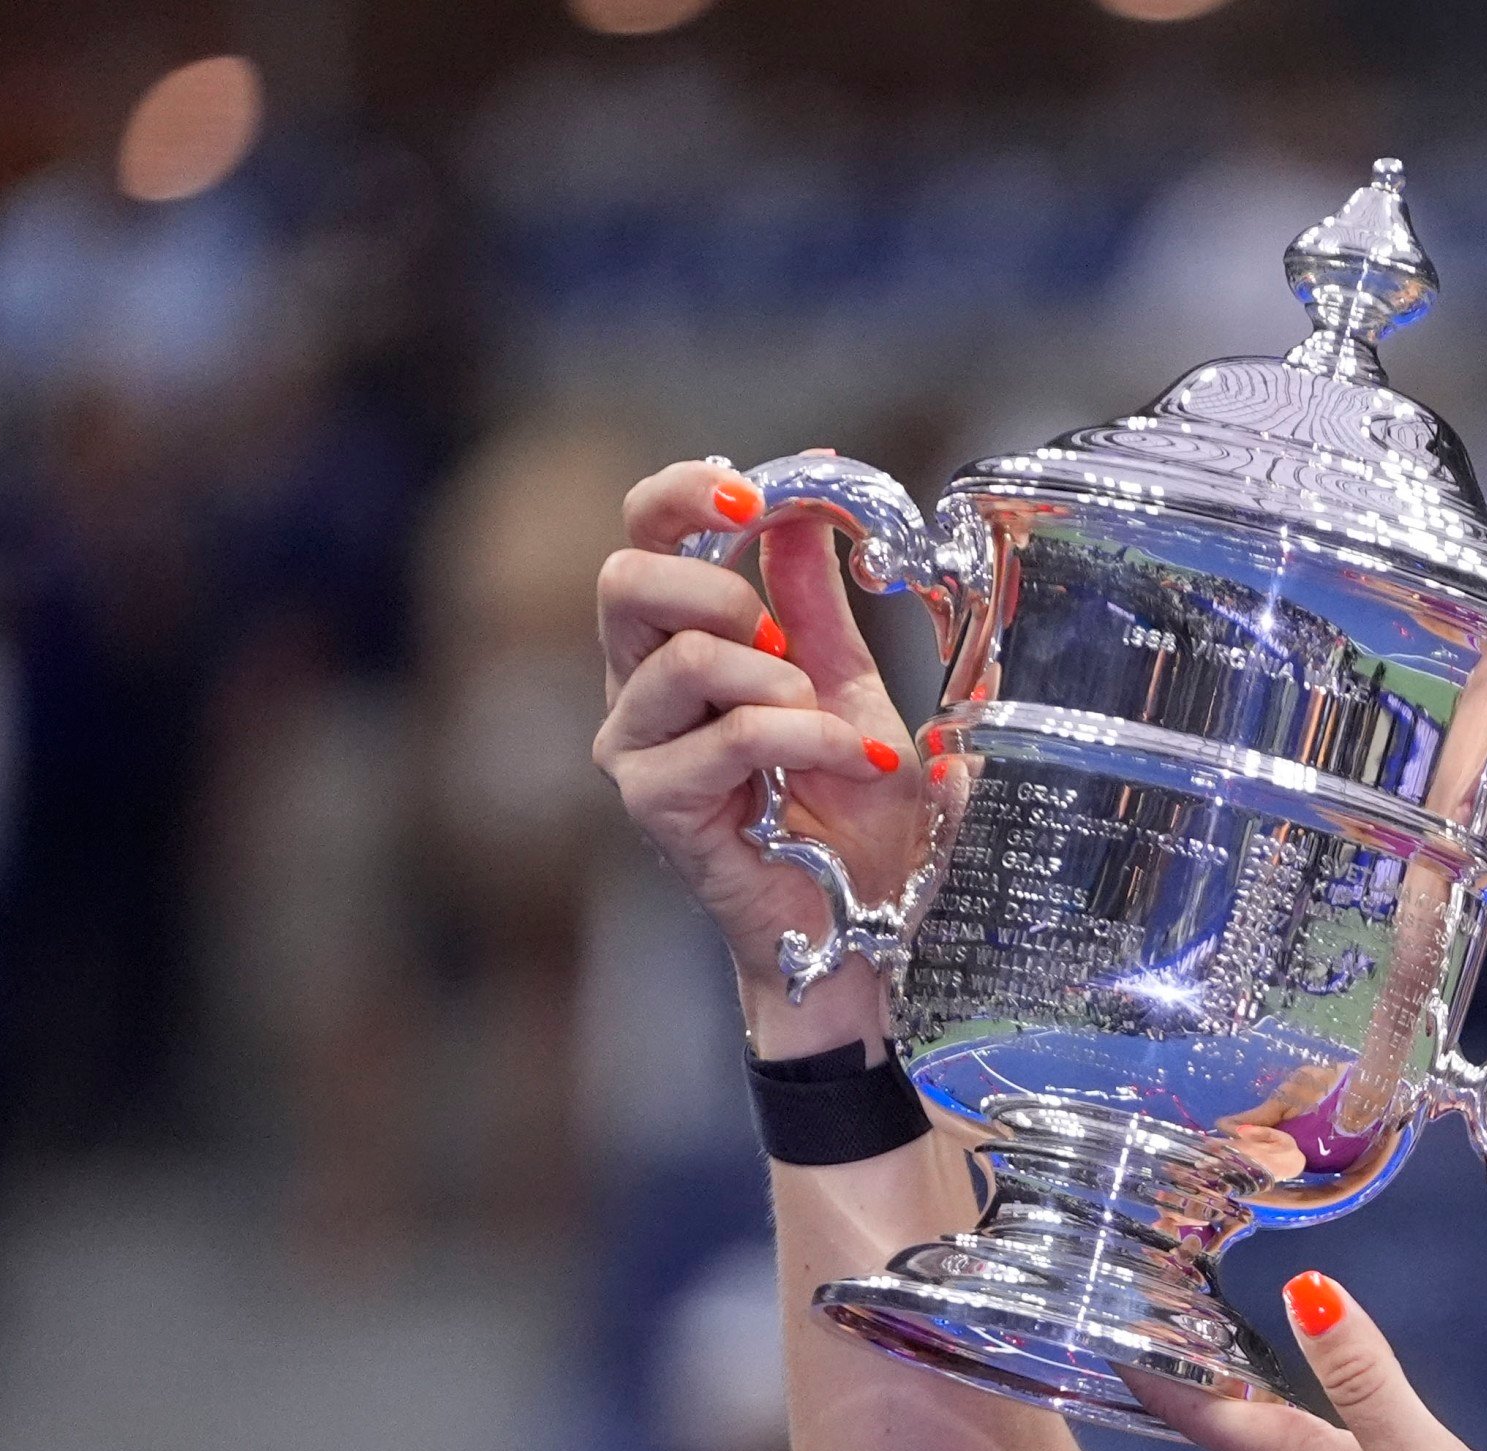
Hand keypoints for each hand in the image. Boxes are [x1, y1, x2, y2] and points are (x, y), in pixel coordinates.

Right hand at [593, 458, 931, 1052]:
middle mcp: (637, 687)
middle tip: (783, 634)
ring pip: (682, 657)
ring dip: (780, 679)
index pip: (643, 536)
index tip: (756, 490)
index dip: (686, 495)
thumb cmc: (848, 820)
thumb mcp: (849, 688)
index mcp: (676, 643)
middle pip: (624, 577)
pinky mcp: (654, 802)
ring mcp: (634, 746)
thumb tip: (805, 508)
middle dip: (719, 585)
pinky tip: (863, 763)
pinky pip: (731, 736)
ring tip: (833, 724)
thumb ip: (817, 603)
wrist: (858, 925)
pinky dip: (811, 739)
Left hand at [1143, 1274, 1486, 1450]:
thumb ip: (1364, 1377)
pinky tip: (1266, 1360)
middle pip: (1192, 1402)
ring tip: (1189, 1288)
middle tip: (1147, 1253)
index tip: (1108, 1272)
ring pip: (1230, 1418)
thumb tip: (1307, 1291)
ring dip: (1209, 1361)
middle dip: (1167, 1334)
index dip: (1136, 1334)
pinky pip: (1268, 1436)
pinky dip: (1254, 1391)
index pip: (1177, 1394)